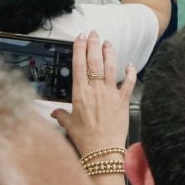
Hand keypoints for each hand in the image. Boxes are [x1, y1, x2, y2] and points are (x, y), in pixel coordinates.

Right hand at [49, 31, 135, 160]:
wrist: (103, 151)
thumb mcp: (69, 125)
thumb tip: (54, 112)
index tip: (80, 38)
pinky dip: (130, 73)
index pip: (78, 66)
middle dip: (93, 45)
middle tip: (94, 33)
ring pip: (111, 68)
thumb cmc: (85, 139)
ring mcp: (110, 94)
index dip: (79, 49)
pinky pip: (128, 83)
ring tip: (107, 42)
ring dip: (110, 53)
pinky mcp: (123, 101)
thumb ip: (62, 115)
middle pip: (94, 62)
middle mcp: (95, 91)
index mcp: (80, 94)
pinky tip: (129, 64)